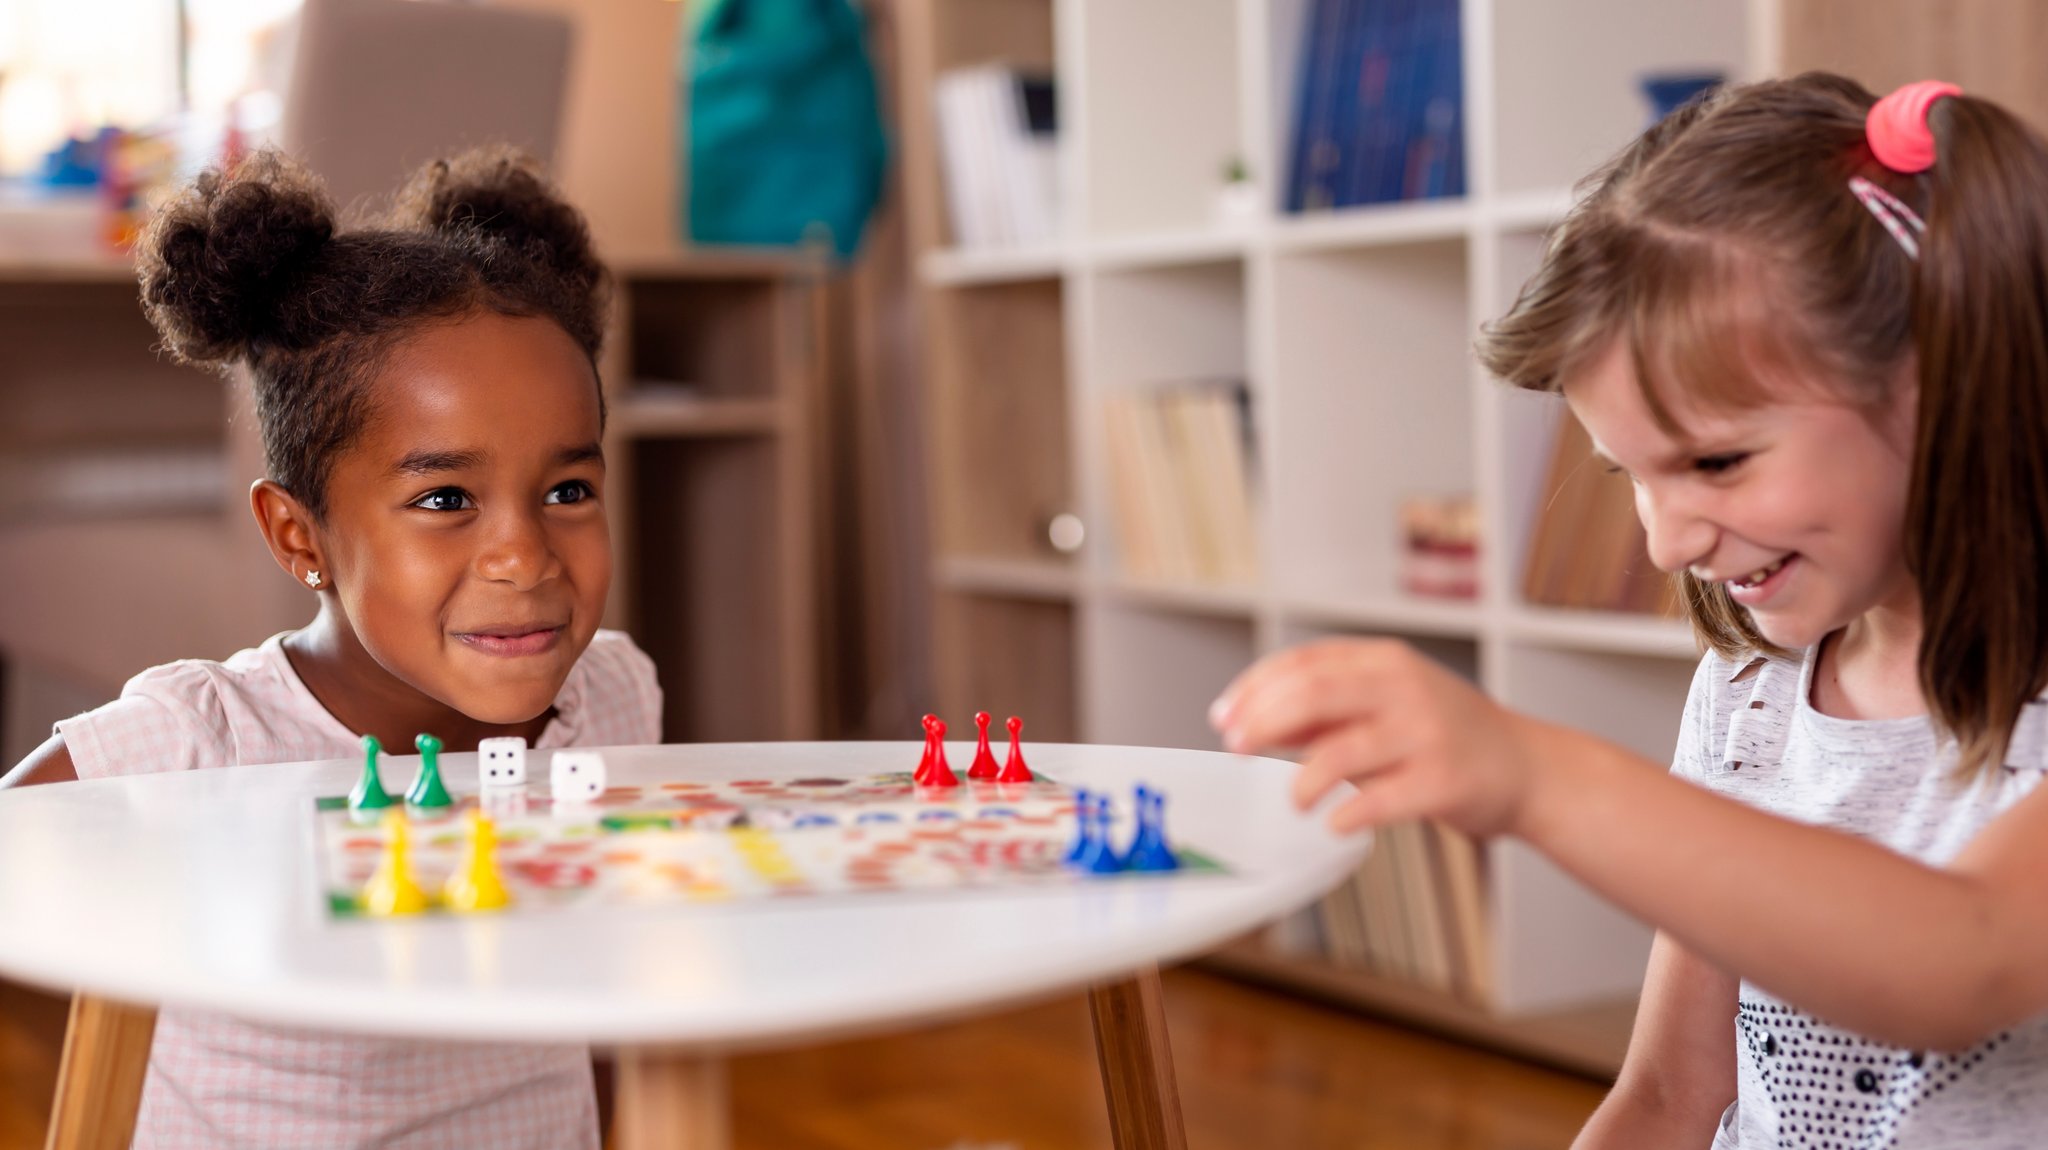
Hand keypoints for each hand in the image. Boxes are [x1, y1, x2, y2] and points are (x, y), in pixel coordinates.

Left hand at [1209, 638, 1541, 837]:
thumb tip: (1255, 717)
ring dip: (1302, 781)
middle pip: (1314, 695)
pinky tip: (1335, 824)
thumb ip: (1327, 709)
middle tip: (1238, 749)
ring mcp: (1426, 733)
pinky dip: (1348, 815)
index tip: (1224, 717)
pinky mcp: (1443, 781)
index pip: (1303, 663)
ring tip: (1294, 801)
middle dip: (1263, 722)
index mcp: (1384, 662)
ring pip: (1341, 751)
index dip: (1255, 688)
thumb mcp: (1387, 703)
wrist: (1527, 767)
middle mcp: (1404, 689)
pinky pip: (1381, 800)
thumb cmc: (1446, 735)